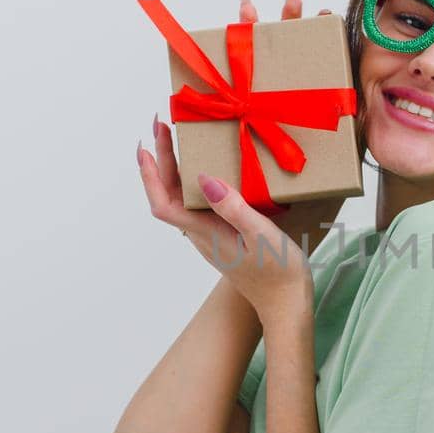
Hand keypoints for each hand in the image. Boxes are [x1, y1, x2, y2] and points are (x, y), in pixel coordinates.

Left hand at [135, 0, 340, 298]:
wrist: (287, 306)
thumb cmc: (278, 272)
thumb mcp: (261, 235)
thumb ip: (233, 207)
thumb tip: (203, 178)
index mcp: (205, 232)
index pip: (163, 202)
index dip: (149, 174)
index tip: (146, 144)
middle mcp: (200, 234)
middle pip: (168, 196)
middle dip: (161, 161)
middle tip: (163, 126)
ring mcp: (210, 237)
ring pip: (181, 200)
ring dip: (174, 170)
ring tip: (179, 141)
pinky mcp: (223, 237)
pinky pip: (198, 205)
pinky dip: (194, 182)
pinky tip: (208, 171)